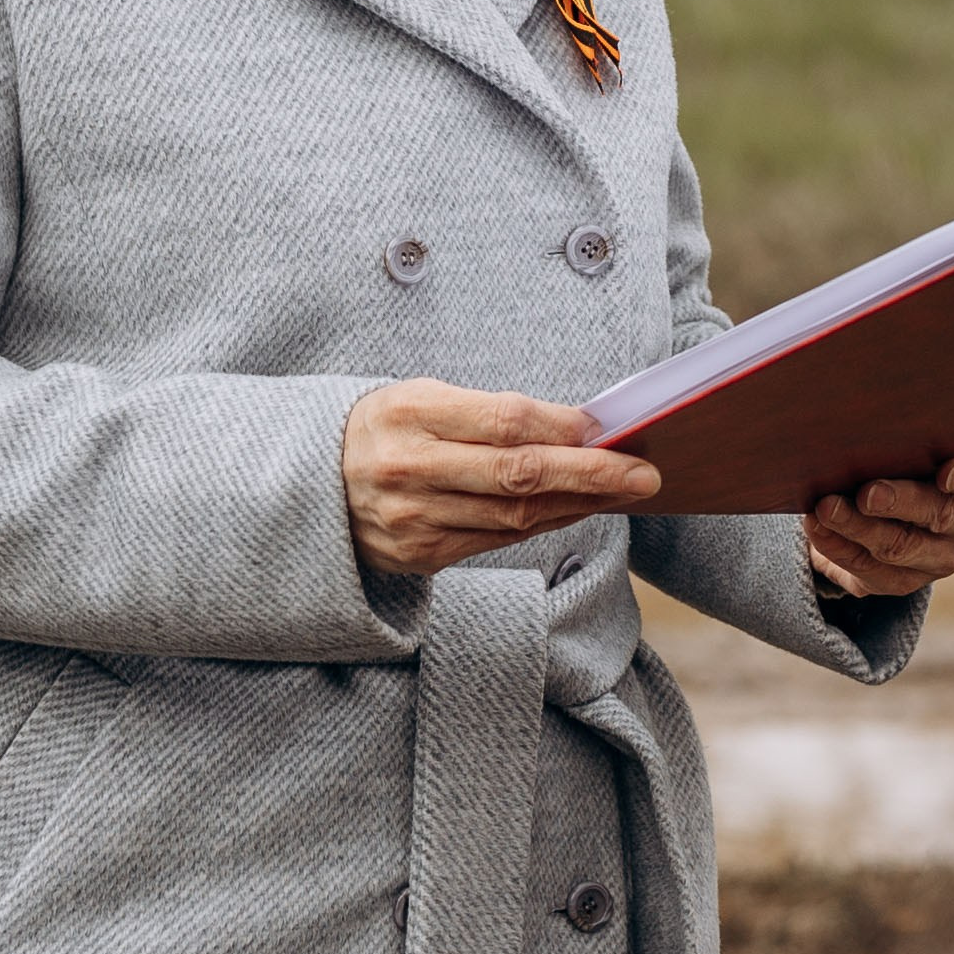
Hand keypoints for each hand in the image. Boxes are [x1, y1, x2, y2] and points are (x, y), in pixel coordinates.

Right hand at [344, 383, 660, 581]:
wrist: (308, 488)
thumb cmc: (381, 430)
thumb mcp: (419, 397)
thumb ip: (487, 411)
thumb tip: (575, 428)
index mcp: (409, 414)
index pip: (504, 420)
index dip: (563, 427)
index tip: (608, 428)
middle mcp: (410, 469)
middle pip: (519, 474)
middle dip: (591, 475)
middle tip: (645, 474)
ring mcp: (415, 519)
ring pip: (516, 516)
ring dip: (579, 503)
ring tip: (624, 491)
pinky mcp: (421, 556)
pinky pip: (499, 541)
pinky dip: (546, 524)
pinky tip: (578, 509)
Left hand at [805, 448, 953, 601]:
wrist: (878, 508)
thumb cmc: (897, 459)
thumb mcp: (906, 442)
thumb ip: (901, 433)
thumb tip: (862, 420)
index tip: (945, 475)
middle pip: (940, 513)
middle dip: (900, 502)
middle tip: (867, 494)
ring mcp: (940, 556)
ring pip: (900, 547)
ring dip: (858, 528)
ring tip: (825, 509)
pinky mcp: (905, 580)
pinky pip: (871, 571)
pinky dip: (838, 547)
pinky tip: (818, 528)